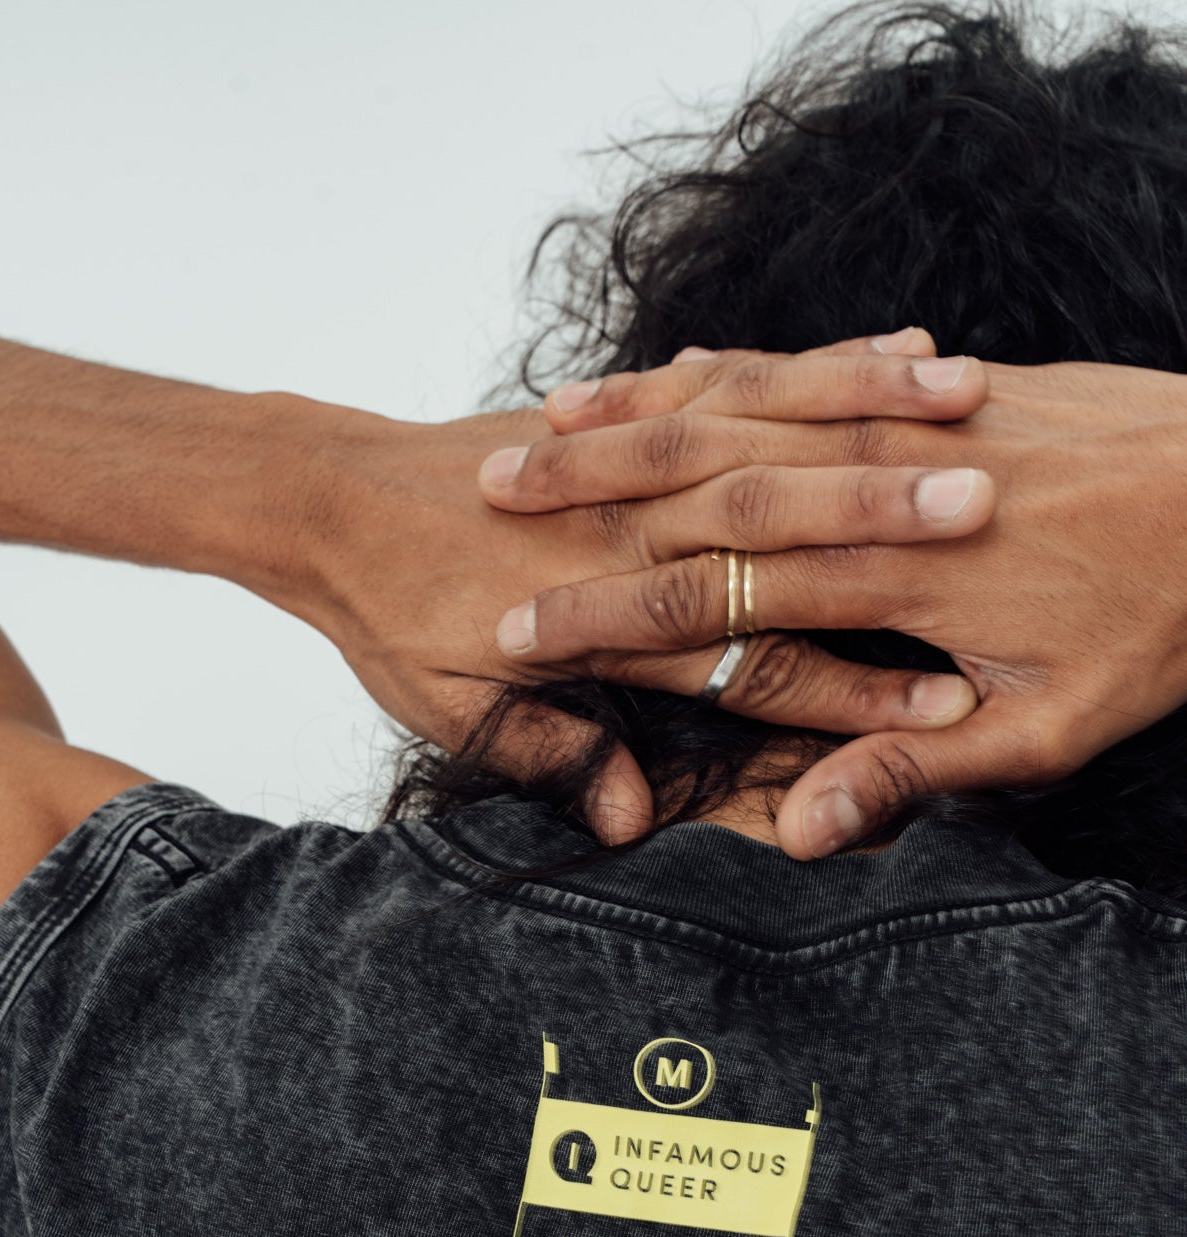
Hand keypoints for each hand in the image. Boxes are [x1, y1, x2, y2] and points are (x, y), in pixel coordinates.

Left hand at [246, 340, 991, 839]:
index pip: (753, 664)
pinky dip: (812, 368)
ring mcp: (627, 463)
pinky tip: (896, 350)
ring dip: (872, 433)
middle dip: (890, 531)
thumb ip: (551, 755)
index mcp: (604, 616)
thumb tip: (632, 819)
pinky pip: (732, 379)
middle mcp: (631, 530)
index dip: (849, 694)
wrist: (320, 497)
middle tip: (985, 528)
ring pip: (773, 437)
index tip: (941, 710)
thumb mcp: (450, 713)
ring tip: (969, 428)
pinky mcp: (621, 415)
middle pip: (784, 533)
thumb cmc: (385, 614)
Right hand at [482, 349, 1186, 854]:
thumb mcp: (1054, 728)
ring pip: (739, 404)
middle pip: (702, 483)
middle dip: (584, 493)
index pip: (717, 600)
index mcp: (891, 582)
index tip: (514, 643)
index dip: (606, 623)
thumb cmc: (1170, 620)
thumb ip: (915, 773)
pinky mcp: (937, 383)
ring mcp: (911, 421)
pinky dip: (724, 367)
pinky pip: (809, 361)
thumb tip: (803, 835)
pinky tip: (661, 368)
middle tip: (485, 503)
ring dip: (630, 417)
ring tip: (535, 427)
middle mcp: (883, 487)